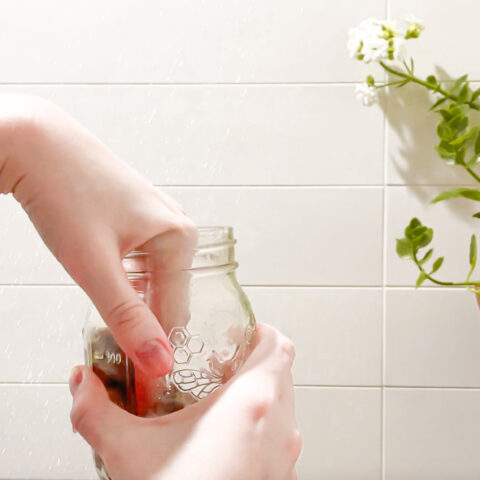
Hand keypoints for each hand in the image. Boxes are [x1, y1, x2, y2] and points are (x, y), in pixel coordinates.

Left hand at [0, 94, 196, 375]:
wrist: (37, 143)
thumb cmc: (65, 195)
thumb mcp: (95, 266)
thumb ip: (129, 317)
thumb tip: (160, 363)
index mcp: (180, 238)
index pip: (175, 312)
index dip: (155, 349)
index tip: (137, 382)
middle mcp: (177, 227)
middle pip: (167, 296)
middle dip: (143, 325)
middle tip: (115, 354)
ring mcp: (159, 219)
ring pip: (153, 280)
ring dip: (132, 304)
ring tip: (106, 318)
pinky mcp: (139, 216)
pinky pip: (142, 261)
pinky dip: (126, 281)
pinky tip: (105, 279)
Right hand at [69, 323, 301, 479]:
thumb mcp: (127, 451)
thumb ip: (96, 410)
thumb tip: (81, 382)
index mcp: (252, 403)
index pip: (279, 346)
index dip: (262, 331)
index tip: (240, 331)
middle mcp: (279, 427)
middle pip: (281, 372)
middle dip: (253, 361)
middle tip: (222, 363)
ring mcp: (285, 456)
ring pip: (284, 405)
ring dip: (260, 394)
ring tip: (222, 400)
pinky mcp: (282, 479)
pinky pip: (281, 438)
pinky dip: (263, 427)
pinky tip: (227, 440)